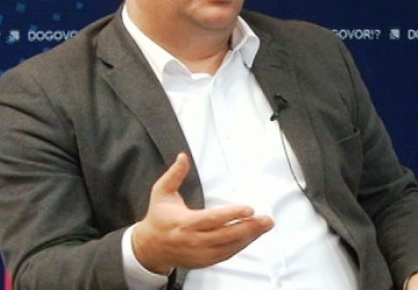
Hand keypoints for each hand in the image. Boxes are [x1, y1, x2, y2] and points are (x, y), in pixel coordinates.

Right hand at [131, 153, 273, 273]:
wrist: (150, 247)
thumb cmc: (158, 217)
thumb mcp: (161, 192)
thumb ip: (174, 174)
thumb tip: (183, 157)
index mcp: (184, 222)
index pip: (212, 219)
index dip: (232, 215)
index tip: (249, 209)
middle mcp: (193, 240)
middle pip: (226, 235)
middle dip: (249, 227)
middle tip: (266, 220)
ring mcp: (199, 253)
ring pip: (229, 247)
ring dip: (249, 237)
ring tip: (264, 226)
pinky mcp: (203, 261)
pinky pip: (226, 254)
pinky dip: (240, 246)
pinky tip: (251, 236)